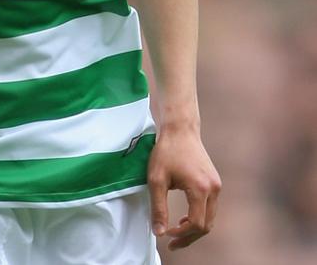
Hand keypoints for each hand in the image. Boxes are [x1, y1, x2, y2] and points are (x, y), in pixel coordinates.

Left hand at [148, 126, 220, 250]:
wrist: (179, 129)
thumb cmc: (166, 151)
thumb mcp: (156, 179)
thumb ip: (158, 207)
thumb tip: (159, 233)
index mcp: (200, 189)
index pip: (196, 224)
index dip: (181, 234)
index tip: (166, 234)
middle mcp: (213, 189)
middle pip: (206, 225)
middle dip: (189, 237)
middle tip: (171, 243)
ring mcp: (216, 185)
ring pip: (210, 218)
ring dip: (194, 229)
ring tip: (176, 232)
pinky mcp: (214, 182)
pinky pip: (210, 208)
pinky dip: (199, 217)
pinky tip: (184, 218)